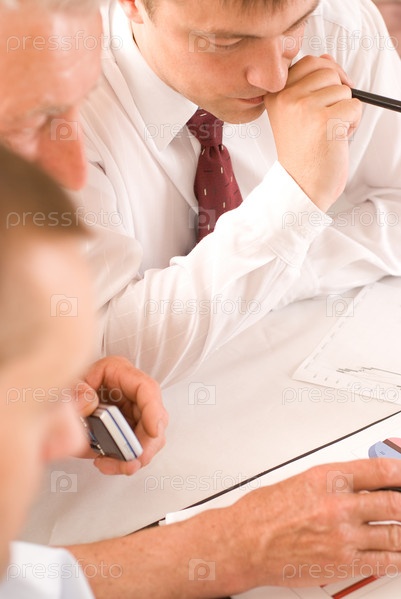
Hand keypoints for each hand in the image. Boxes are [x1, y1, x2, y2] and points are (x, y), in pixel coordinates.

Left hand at [74, 356, 167, 474]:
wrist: (54, 403)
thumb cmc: (65, 387)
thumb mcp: (65, 383)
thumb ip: (75, 390)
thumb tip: (90, 401)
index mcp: (119, 373)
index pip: (146, 389)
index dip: (154, 410)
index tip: (153, 432)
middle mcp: (130, 393)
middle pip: (155, 418)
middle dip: (146, 443)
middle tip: (132, 460)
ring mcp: (130, 412)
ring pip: (149, 437)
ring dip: (135, 455)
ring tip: (113, 464)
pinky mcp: (125, 431)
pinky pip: (134, 447)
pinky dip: (123, 460)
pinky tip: (107, 462)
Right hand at [226, 459, 400, 588]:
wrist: (244, 542)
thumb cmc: (263, 512)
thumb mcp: (300, 481)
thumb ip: (333, 482)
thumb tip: (358, 484)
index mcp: (327, 478)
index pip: (380, 471)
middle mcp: (338, 506)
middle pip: (394, 504)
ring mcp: (343, 537)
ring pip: (395, 534)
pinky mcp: (342, 564)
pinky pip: (384, 562)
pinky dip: (399, 558)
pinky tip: (399, 553)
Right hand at [264, 54, 361, 210]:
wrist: (301, 186)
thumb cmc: (302, 152)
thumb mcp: (297, 114)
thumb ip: (309, 84)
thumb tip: (326, 58)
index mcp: (275, 94)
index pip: (309, 62)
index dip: (325, 76)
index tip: (323, 100)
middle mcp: (286, 98)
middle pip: (328, 70)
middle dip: (336, 92)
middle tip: (326, 119)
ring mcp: (304, 108)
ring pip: (343, 89)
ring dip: (344, 111)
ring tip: (327, 133)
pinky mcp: (325, 120)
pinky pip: (355, 106)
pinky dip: (353, 124)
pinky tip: (336, 140)